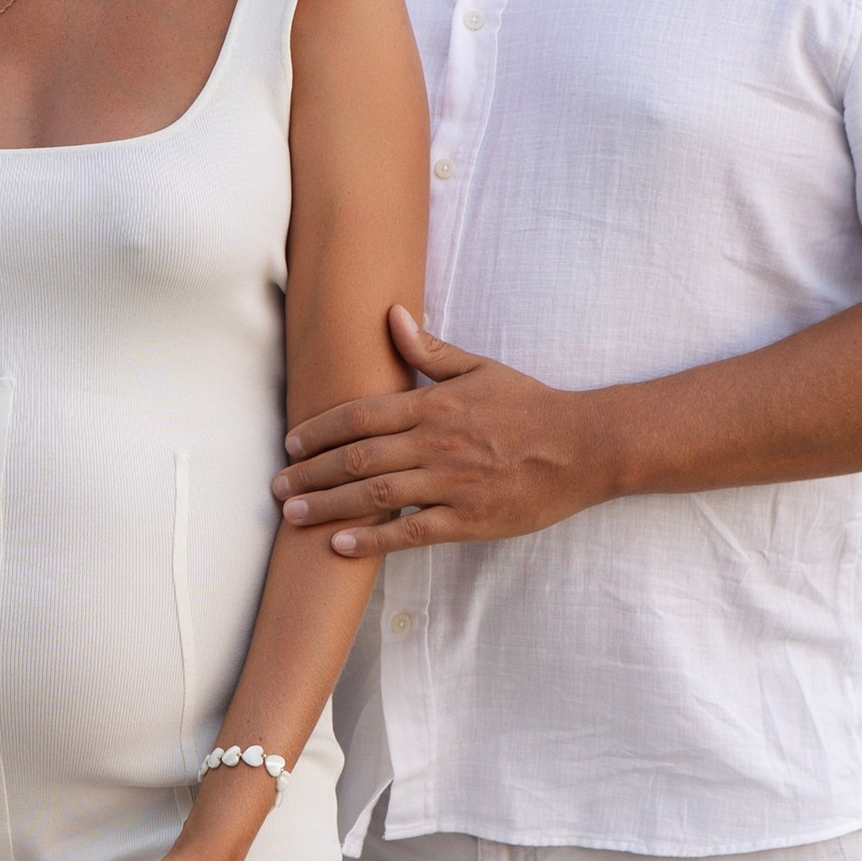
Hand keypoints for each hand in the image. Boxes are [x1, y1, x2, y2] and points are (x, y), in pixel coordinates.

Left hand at [274, 305, 612, 554]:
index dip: (320, 429)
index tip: (292, 442)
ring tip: (293, 515)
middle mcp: (436, 444)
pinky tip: (341, 545)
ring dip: (329, 505)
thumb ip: (431, 350)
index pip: (361, 415)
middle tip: (277, 484)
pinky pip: (413, 532)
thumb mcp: (481, 368)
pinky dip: (374, 540)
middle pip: (359, 458)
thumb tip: (392, 315)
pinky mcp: (469, 519)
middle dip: (312, 472)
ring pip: (377, 495)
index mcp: (435, 405)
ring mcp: (452, 483)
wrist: (584, 446)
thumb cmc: (530, 405)